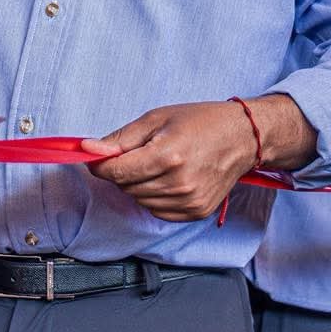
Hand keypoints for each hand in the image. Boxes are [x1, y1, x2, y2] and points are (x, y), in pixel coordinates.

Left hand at [81, 101, 259, 221]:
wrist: (242, 137)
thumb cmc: (200, 122)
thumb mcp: (157, 118)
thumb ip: (121, 138)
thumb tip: (88, 149)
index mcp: (167, 156)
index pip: (116, 171)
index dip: (100, 164)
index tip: (96, 157)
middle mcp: (179, 183)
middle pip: (125, 187)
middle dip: (122, 171)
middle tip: (138, 153)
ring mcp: (189, 201)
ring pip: (139, 200)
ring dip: (138, 184)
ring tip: (157, 164)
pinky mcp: (196, 212)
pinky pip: (157, 211)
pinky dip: (154, 197)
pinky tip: (168, 178)